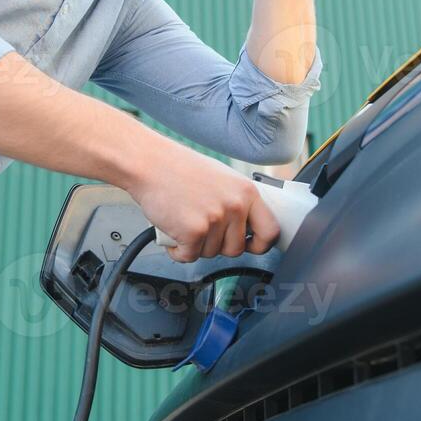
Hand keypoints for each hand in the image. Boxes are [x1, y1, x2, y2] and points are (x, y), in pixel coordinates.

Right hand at [122, 143, 281, 262]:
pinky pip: (189, 256)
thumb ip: (238, 201)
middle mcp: (235, 206)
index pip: (270, 231)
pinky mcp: (194, 232)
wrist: (149, 164)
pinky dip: (178, 251)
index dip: (260, 244)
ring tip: (184, 221)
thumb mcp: (222, 178)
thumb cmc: (179, 168)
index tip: (250, 245)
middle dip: (218, 245)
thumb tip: (248, 226)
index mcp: (246, 192)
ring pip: (211, 254)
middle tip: (202, 228)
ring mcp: (215, 220)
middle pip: (236, 249)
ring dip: (196, 245)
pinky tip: (173, 231)